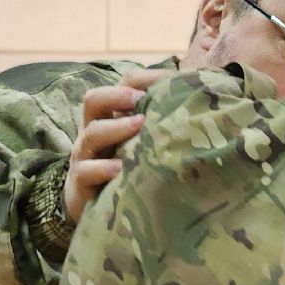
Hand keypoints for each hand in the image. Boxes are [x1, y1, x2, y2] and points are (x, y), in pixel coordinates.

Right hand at [62, 69, 170, 223]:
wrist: (95, 205)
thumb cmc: (127, 168)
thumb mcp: (144, 143)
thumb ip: (164, 124)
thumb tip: (202, 102)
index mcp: (113, 116)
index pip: (123, 86)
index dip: (144, 79)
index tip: (171, 80)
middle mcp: (95, 130)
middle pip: (94, 101)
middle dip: (117, 96)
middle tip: (141, 99)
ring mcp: (85, 156)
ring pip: (92, 134)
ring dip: (116, 127)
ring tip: (140, 126)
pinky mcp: (81, 182)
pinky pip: (86, 171)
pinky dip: (103, 168)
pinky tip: (120, 169)